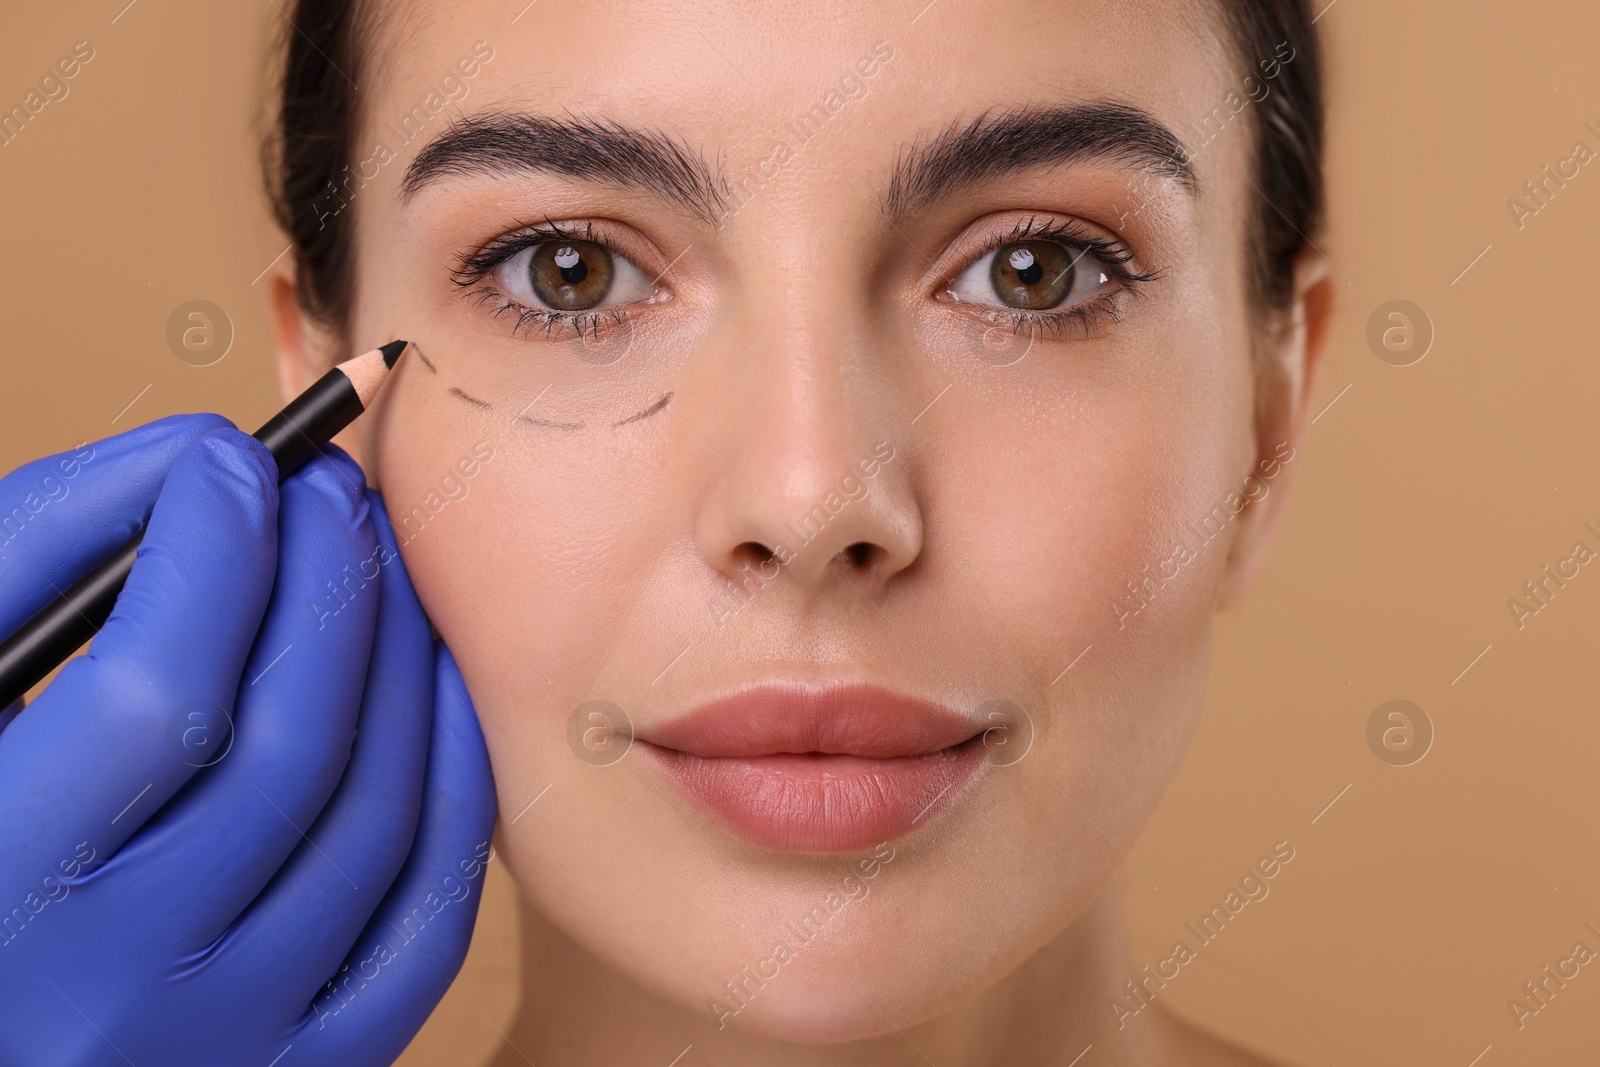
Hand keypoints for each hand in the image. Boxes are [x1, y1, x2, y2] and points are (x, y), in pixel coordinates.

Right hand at [0, 416, 496, 1066]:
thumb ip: (37, 556)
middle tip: (332, 493)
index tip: (232, 463)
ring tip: (378, 567)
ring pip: (376, 820)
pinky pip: (426, 918)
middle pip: (291, 747)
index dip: (213, 554)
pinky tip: (432, 692)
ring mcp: (227, 1046)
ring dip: (401, 663)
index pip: (156, 699)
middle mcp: (114, 996)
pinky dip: (450, 785)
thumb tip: (197, 461)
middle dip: (327, 584)